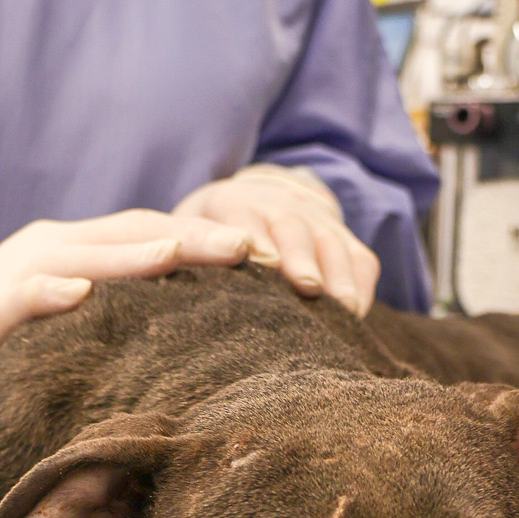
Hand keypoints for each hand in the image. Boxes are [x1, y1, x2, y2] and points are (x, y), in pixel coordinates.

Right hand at [0, 209, 250, 441]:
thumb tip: (215, 328)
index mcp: (81, 250)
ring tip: (180, 255)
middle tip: (251, 250)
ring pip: (81, 255)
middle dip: (192, 240)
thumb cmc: (15, 357)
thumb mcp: (83, 332)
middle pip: (132, 235)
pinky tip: (79, 293)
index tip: (272, 258)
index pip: (156, 235)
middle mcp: (50, 250)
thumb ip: (132, 318)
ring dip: (130, 255)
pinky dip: (46, 292)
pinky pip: (17, 298)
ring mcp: (12, 277)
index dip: (210, 241)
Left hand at [173, 166, 379, 318]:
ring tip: (342, 308)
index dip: (250, 238)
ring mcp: (315, 219)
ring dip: (338, 274)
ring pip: (331, 242)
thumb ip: (183, 259)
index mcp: (231, 205)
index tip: (257, 259)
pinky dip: (360, 285)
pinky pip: (361, 259)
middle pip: (292, 227)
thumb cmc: (211, 240)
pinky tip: (356, 315)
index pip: (241, 218)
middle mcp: (277, 205)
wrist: (258, 202)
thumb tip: (156, 295)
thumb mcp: (189, 237)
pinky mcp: (343, 238)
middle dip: (300, 255)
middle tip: (305, 285)